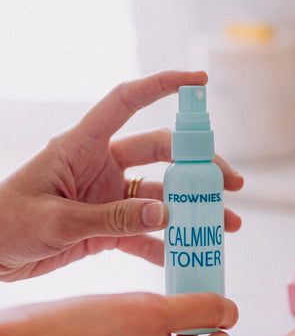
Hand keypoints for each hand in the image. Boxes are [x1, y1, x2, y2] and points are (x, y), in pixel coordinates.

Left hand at [0, 71, 243, 280]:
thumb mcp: (56, 219)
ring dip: (192, 209)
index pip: (127, 102)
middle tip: (230, 184)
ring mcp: (109, 197)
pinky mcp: (109, 227)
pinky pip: (145, 234)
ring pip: (161, 197)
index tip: (199, 80)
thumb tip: (166, 215)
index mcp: (83, 146)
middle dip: (199, 166)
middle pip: (161, 154)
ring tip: (224, 223)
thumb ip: (110, 219)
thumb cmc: (4, 223)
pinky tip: (185, 255)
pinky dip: (165, 245)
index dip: (162, 86)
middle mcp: (103, 167)